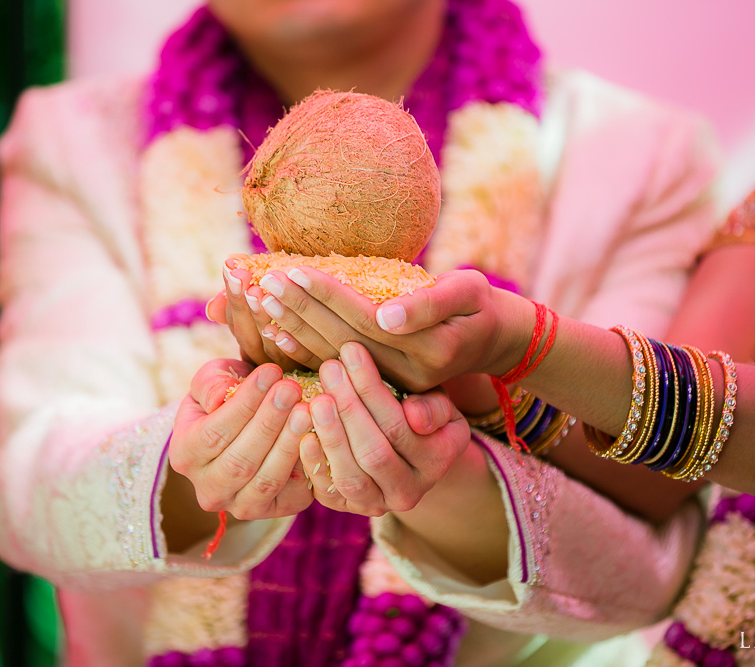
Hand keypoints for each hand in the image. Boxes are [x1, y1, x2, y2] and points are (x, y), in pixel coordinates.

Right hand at [169, 359, 314, 519]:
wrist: (245, 431)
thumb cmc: (227, 398)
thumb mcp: (212, 381)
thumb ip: (212, 383)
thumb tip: (223, 394)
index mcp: (185, 456)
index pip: (214, 433)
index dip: (244, 403)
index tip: (271, 372)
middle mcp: (209, 489)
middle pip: (240, 461)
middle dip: (269, 422)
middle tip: (292, 389)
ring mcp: (240, 506)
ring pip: (265, 480)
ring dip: (288, 444)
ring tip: (306, 410)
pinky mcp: (274, 511)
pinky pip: (292, 494)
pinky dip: (306, 466)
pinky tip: (318, 436)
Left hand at [207, 267, 531, 392]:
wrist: (494, 340)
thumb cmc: (480, 306)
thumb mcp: (469, 292)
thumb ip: (431, 303)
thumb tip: (387, 316)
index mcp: (427, 349)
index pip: (363, 317)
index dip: (325, 294)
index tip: (290, 270)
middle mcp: (406, 374)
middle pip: (340, 339)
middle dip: (300, 309)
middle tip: (262, 281)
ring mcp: (393, 384)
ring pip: (333, 356)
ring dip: (294, 329)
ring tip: (261, 300)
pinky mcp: (383, 385)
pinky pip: (338, 369)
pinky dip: (304, 350)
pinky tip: (274, 335)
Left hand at [299, 341, 470, 516]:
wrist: (405, 449)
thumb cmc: (417, 410)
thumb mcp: (435, 401)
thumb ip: (433, 406)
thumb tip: (414, 416)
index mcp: (438, 460)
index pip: (399, 426)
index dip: (372, 389)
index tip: (351, 351)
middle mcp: (410, 492)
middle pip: (374, 452)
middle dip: (348, 407)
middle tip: (329, 369)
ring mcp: (377, 504)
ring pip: (351, 477)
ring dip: (331, 436)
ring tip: (315, 398)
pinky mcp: (346, 508)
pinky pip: (328, 492)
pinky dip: (314, 463)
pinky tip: (302, 433)